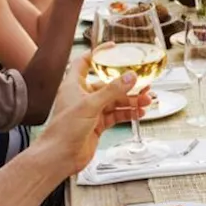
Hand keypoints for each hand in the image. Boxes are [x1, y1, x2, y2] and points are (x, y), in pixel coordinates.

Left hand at [35, 54, 150, 173]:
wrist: (59, 157)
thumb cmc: (63, 131)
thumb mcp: (90, 106)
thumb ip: (112, 91)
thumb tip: (129, 77)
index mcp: (74, 86)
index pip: (84, 62)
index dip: (98, 53)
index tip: (113, 48)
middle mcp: (82, 96)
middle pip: (107, 84)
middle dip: (126, 84)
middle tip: (143, 82)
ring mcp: (90, 111)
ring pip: (114, 101)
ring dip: (131, 100)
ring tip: (147, 100)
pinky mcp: (97, 125)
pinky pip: (116, 115)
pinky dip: (128, 113)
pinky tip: (139, 113)